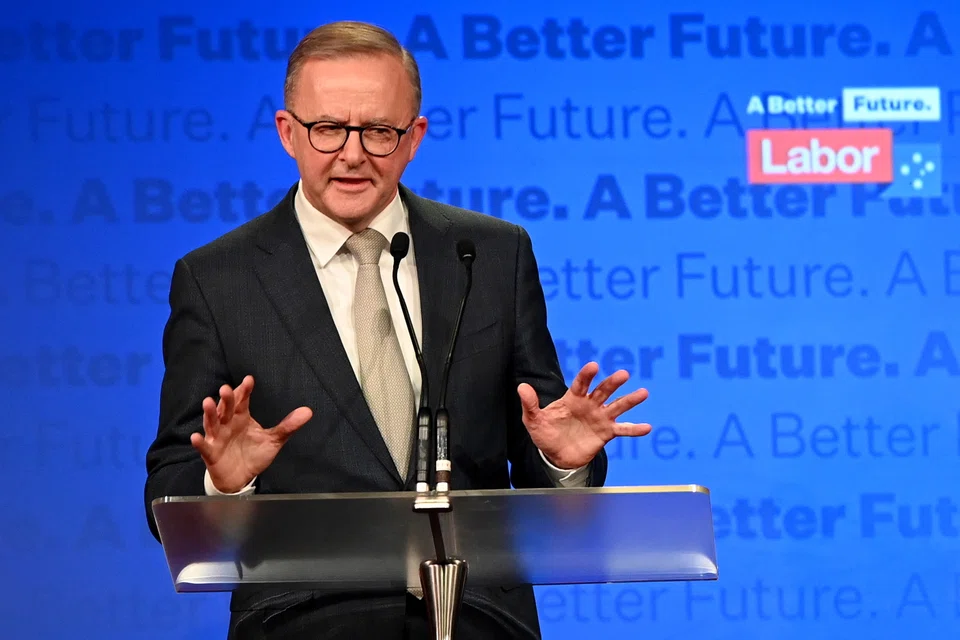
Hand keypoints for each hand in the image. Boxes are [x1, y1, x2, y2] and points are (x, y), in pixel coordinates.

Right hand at [189, 375, 312, 492]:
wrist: (241, 477)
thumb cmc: (254, 454)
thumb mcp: (273, 440)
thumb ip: (288, 426)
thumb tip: (308, 411)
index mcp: (242, 417)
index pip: (242, 401)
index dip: (244, 390)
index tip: (249, 380)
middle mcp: (228, 424)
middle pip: (226, 408)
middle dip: (226, 398)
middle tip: (226, 388)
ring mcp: (217, 438)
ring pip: (212, 423)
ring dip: (209, 413)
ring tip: (207, 402)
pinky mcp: (211, 453)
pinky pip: (204, 447)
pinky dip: (199, 442)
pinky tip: (196, 437)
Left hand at [518, 362, 651, 469]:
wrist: (556, 456)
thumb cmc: (545, 434)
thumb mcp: (534, 421)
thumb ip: (530, 405)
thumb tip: (522, 387)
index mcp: (572, 398)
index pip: (581, 384)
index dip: (587, 375)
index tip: (594, 366)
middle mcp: (589, 405)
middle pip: (603, 391)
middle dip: (612, 383)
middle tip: (624, 374)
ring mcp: (600, 418)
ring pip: (617, 406)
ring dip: (630, 400)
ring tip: (643, 393)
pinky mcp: (606, 433)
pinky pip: (623, 430)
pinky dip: (634, 429)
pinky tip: (647, 427)